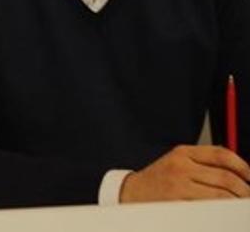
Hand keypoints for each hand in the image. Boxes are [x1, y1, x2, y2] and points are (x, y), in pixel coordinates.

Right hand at [121, 145, 249, 201]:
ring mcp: (179, 186)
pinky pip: (208, 209)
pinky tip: (226, 214)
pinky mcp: (178, 204)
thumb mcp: (177, 161)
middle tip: (249, 198)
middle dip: (245, 191)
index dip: (243, 167)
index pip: (221, 155)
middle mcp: (181, 166)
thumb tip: (239, 172)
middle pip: (225, 177)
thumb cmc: (158, 180)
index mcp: (183, 153)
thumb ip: (204, 162)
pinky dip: (222, 212)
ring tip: (242, 208)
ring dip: (237, 203)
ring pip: (220, 195)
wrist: (130, 193)